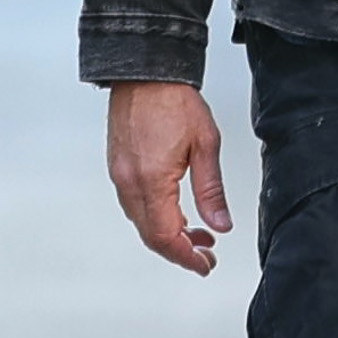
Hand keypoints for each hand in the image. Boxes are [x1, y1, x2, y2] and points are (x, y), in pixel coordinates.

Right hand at [106, 81, 231, 273]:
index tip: (205, 265)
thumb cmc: (174, 101)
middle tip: (205, 254)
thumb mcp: (206, 145)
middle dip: (179, 251)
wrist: (146, 73)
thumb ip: (211, 190)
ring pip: (142, 223)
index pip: (166, 236)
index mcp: (152, 180)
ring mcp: (120, 176)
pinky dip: (155, 218)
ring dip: (168, 234)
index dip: (186, 256)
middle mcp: (130, 182)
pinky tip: (175, 213)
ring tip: (197, 234)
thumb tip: (220, 224)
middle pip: (151, 236)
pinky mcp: (118, 168)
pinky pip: (134, 205)